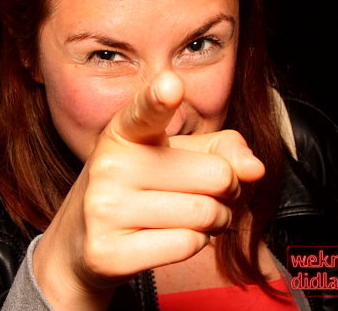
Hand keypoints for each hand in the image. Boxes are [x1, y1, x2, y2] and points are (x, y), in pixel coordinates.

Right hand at [32, 71, 264, 309]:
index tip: (171, 86)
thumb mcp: (176, 155)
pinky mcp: (109, 252)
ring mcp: (105, 209)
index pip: (145, 111)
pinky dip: (195, 244)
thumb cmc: (139, 190)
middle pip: (216, 174)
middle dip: (227, 191)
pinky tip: (171, 237)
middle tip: (206, 193)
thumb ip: (221, 149)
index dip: (159, 98)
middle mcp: (110, 165)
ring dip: (217, 221)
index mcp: (125, 131)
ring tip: (192, 217)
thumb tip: (255, 168)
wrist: (82, 244)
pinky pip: (188, 244)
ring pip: (205, 213)